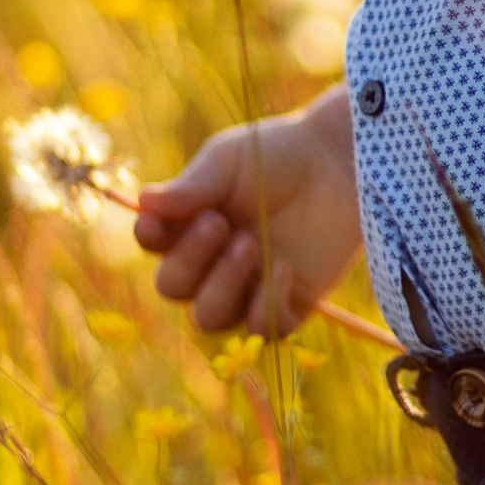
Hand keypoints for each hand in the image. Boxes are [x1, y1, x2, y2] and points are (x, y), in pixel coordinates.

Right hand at [132, 88, 361, 337]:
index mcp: (191, 223)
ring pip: (210, 318)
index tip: (157, 223)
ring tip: (250, 245)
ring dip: (223, 286)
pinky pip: (262, 330)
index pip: (154, 245)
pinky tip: (284, 267)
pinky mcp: (288, 303)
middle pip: (173, 288)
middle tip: (220, 224)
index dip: (149, 238)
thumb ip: (191, 186)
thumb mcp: (230, 160)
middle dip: (190, 260)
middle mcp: (212, 261)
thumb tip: (144, 203)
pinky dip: (266, 305)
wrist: (339, 163)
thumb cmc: (278, 154)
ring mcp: (248, 287)